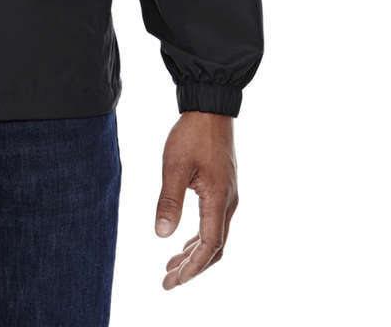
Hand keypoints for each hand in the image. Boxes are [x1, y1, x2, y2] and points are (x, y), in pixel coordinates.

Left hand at [155, 111, 237, 289]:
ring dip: (195, 253)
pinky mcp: (224, 188)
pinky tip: (185, 241)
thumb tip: (162, 235)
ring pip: (215, 236)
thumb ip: (169, 201)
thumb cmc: (192, 135)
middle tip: (168, 281)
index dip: (192, 267)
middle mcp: (229, 202)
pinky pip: (215, 222)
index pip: (209, 245)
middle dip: (192, 267)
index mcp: (218, 200)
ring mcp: (228, 195)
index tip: (173, 281)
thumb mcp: (174, 166)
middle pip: (214, 247)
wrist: (210, 109)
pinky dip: (200, 238)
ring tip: (172, 266)